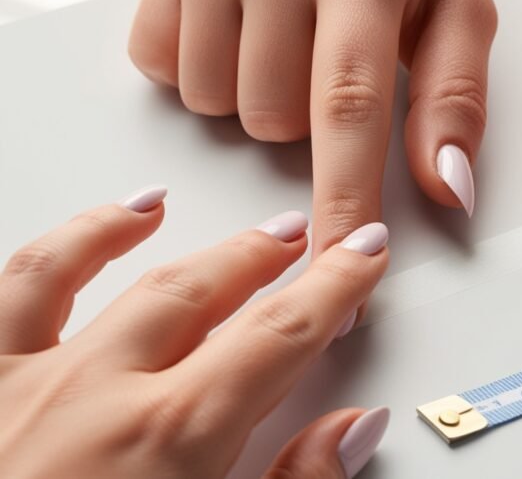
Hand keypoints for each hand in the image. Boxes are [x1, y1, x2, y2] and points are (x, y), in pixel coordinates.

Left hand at [0, 186, 389, 477]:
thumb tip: (352, 431)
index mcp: (172, 439)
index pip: (281, 334)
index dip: (334, 286)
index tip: (361, 256)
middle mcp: (98, 393)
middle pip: (203, 290)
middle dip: (262, 255)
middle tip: (300, 236)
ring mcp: (21, 383)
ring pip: (97, 268)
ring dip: (149, 234)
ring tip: (181, 207)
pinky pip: (11, 290)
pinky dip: (55, 248)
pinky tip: (79, 233)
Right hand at [128, 0, 497, 251]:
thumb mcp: (458, 2)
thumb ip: (455, 99)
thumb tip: (448, 189)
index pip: (349, 110)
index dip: (342, 204)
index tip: (338, 277)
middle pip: (272, 121)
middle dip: (308, 120)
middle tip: (334, 56)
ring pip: (216, 102)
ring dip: (256, 94)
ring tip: (291, 35)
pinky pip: (165, 66)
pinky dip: (205, 66)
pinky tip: (245, 24)